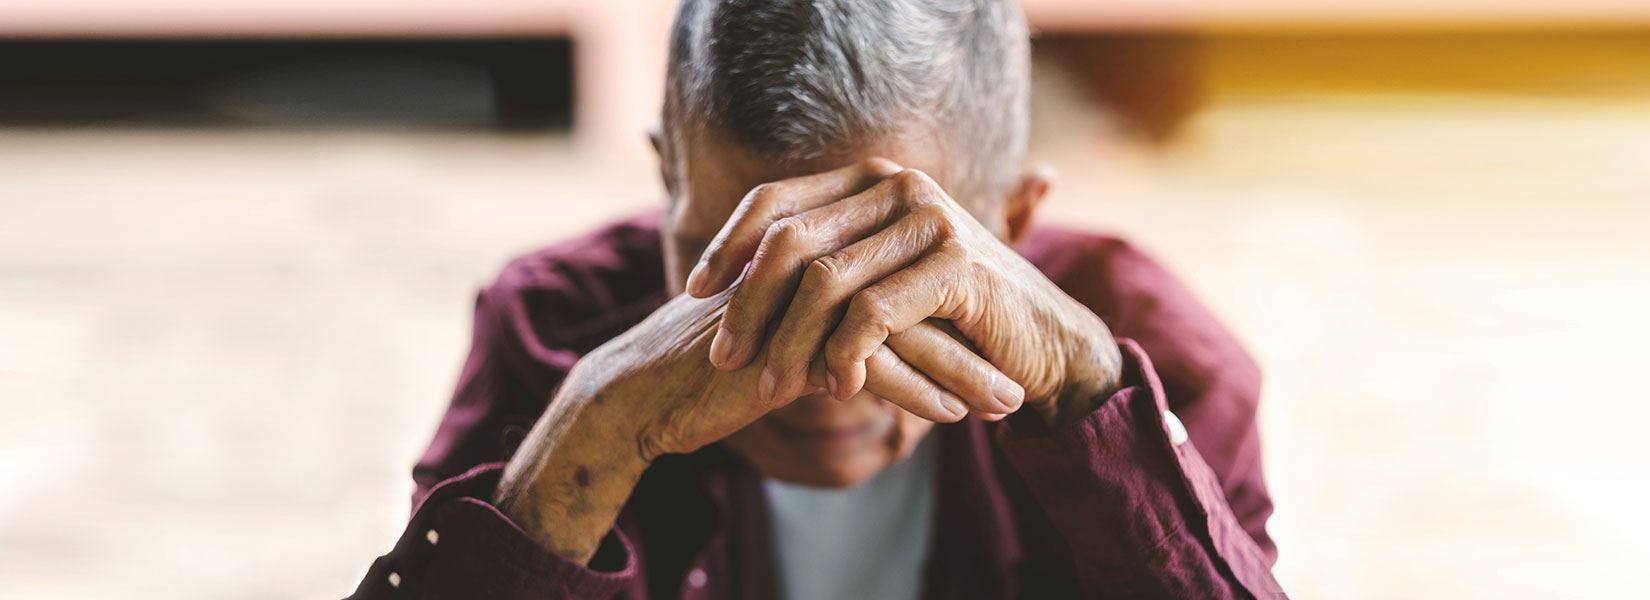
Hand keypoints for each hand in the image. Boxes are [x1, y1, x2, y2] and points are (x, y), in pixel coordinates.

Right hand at [497, 284, 1013, 562]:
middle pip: (912, 295)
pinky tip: (953, 416)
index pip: (901, 272)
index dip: (953, 309)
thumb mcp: (780, 339)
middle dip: (974, 338)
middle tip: (1025, 370)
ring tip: (1007, 401)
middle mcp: (808, 269)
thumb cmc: (711, 369)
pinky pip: (867, 367)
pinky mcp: (786, 347)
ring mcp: (797, 304)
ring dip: (960, 369)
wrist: (642, 394)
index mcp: (811, 256)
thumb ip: (831, 326)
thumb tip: (891, 342)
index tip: (1000, 341)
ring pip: (900, 331)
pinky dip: (916, 392)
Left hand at [686, 159, 1122, 424]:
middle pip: (790, 240)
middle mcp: (899, 186)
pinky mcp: (958, 266)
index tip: (691, 293)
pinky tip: (836, 387)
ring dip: (790, 341)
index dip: (726, 244)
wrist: (1042, 345)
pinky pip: (875, 312)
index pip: (775, 199)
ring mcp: (931, 220)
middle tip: (722, 356)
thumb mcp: (876, 285)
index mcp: (872, 180)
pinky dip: (846, 353)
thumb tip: (727, 281)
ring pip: (826, 282)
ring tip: (769, 385)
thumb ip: (821, 268)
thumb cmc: (949, 321)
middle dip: (746, 302)